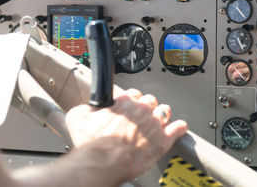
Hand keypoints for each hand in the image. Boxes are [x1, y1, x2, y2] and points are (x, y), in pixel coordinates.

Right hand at [65, 89, 187, 184]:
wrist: (102, 162)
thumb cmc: (92, 143)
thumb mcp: (77, 118)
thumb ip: (85, 109)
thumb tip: (87, 108)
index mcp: (123, 101)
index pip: (132, 93)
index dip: (131, 99)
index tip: (130, 104)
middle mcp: (141, 109)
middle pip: (150, 100)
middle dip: (146, 106)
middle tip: (142, 115)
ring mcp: (153, 124)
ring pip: (164, 111)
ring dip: (162, 115)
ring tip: (159, 119)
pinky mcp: (162, 140)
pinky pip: (177, 129)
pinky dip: (179, 128)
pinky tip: (179, 127)